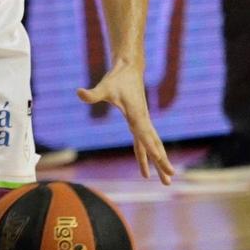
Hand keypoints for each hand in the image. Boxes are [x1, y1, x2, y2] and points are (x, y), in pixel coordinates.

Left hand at [77, 62, 173, 183]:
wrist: (129, 69)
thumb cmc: (117, 78)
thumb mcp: (104, 86)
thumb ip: (93, 93)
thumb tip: (78, 93)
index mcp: (137, 115)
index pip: (144, 134)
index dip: (151, 147)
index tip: (159, 160)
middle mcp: (143, 120)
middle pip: (154, 145)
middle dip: (162, 162)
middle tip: (171, 178)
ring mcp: (143, 122)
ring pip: (153, 146)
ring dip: (159, 162)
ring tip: (166, 181)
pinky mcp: (140, 121)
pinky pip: (145, 142)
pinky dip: (148, 155)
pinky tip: (147, 167)